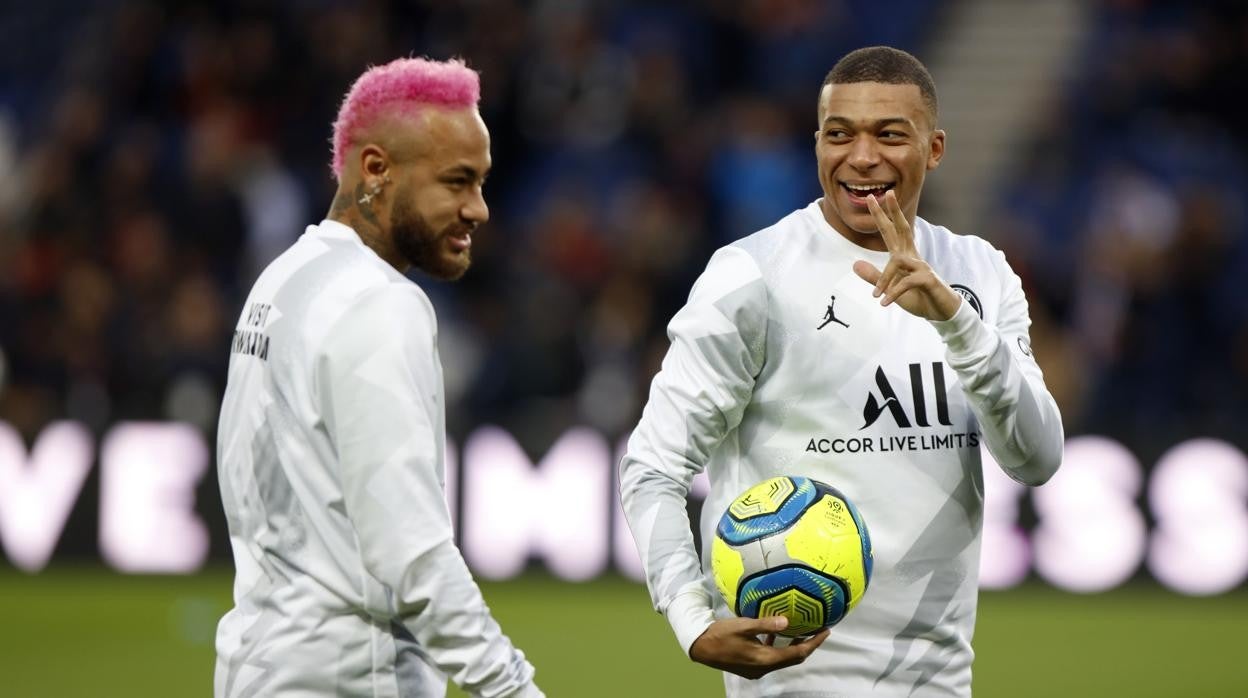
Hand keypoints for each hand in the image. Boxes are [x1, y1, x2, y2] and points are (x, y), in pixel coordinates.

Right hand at [688, 616, 829, 679]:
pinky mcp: (751, 666)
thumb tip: (786, 621)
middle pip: (793, 658)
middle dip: (807, 644)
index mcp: (765, 659)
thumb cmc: (721, 634)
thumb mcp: (743, 626)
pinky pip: (772, 658)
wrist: (700, 647)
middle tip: (818, 629)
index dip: (813, 643)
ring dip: (793, 646)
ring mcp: (757, 669)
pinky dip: (779, 647)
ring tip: (802, 629)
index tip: (825, 631)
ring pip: (783, 658)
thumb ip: (765, 624)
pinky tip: (776, 634)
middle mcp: (764, 668)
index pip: (797, 653)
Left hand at [852, 190, 960, 321]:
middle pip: (903, 229)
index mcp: (904, 255)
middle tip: (886, 193)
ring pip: (897, 263)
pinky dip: (894, 294)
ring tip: (876, 295)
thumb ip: (875, 277)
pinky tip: (884, 303)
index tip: (873, 198)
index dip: (882, 215)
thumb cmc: (918, 297)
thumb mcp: (891, 289)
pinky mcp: (927, 279)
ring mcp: (921, 266)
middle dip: (894, 212)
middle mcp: (913, 256)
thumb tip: (855, 265)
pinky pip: (906, 283)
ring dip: (884, 280)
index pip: (891, 231)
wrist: (941, 311)